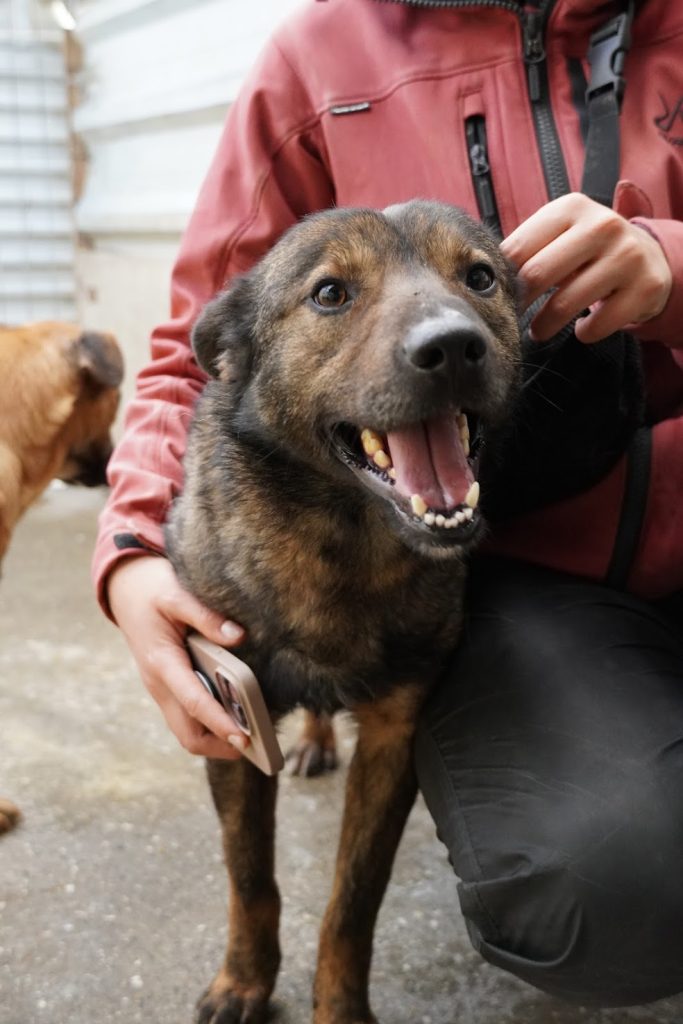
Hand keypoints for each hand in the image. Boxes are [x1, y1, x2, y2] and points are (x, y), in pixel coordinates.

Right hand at [107, 555, 247, 758]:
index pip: (193, 702)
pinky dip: (210, 724)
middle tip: (257, 745)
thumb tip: (238, 636)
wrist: (125, 590)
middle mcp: (159, 684)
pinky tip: (236, 715)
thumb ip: (206, 616)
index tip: (243, 738)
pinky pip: (188, 716)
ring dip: (217, 739)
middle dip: (220, 745)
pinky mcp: (167, 687)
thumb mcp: (177, 595)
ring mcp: (161, 689)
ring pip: (187, 730)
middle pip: (188, 734)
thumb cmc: (152, 590)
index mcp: (162, 663)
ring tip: (253, 736)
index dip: (219, 722)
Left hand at [500, 192, 672, 342]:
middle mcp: (602, 226)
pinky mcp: (645, 287)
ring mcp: (627, 255)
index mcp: (571, 208)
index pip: (518, 249)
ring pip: (565, 304)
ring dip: (544, 326)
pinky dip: (584, 333)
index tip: (495, 298)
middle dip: (519, 304)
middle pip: (537, 275)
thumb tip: (479, 279)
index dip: (502, 280)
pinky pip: (598, 324)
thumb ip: (525, 249)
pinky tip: (582, 328)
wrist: (648, 256)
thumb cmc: (587, 250)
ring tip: (539, 330)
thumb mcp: (560, 235)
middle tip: (513, 317)